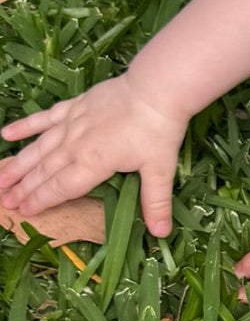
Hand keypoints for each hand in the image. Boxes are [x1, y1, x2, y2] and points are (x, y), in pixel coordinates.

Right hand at [0, 71, 186, 234]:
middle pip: (44, 171)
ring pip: (39, 148)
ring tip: (0, 179)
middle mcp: (75, 145)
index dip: (41, 201)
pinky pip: (44, 118)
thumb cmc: (158, 129)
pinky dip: (25, 126)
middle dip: (24, 188)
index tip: (24, 212)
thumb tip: (161, 233)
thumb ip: (155, 202)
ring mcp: (72, 124)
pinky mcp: (74, 106)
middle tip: (4, 202)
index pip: (61, 188)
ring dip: (18, 164)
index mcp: (92, 163)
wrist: (155, 88)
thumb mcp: (160, 169)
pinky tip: (6, 134)